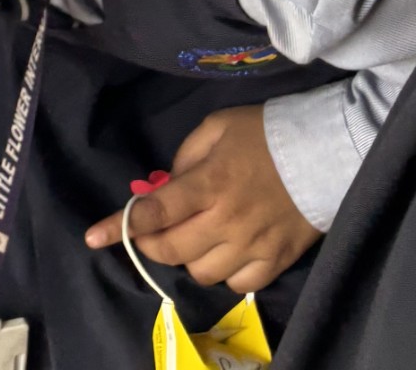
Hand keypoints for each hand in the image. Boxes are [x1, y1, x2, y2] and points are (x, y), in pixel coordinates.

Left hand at [84, 106, 321, 294]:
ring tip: (193, 237)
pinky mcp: (275, 262)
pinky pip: (238, 286)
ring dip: (188, 259)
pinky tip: (224, 254)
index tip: (94, 237)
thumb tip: (166, 188)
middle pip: (173, 250)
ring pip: (202, 274)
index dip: (121, 226)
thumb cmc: (262, 134)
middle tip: (148, 232)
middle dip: (149, 244)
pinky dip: (224, 275)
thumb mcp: (215, 128)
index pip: (156, 212)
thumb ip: (185, 159)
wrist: (322, 153)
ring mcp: (252, 246)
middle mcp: (226, 221)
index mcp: (209, 183)